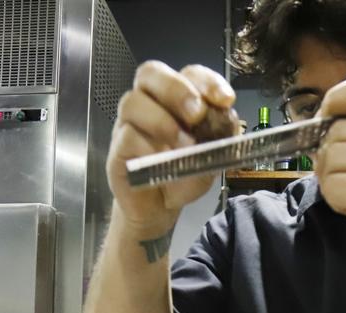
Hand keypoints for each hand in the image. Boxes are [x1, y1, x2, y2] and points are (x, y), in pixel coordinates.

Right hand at [108, 61, 237, 235]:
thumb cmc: (182, 175)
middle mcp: (148, 103)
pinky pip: (127, 136)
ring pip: (132, 102)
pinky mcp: (117, 149)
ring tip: (184, 144)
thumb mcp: (210, 159)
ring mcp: (128, 124)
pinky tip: (164, 162)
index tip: (225, 100)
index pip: (188, 74)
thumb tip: (228, 124)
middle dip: (176, 90)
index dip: (207, 81)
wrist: (159, 207)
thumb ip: (220, 140)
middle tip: (197, 114)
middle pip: (150, 73)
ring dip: (162, 120)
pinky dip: (149, 147)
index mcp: (174, 99)